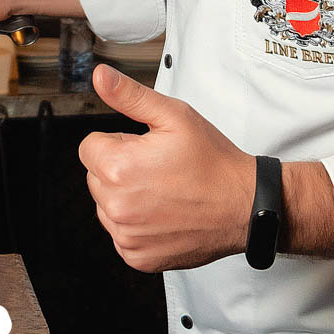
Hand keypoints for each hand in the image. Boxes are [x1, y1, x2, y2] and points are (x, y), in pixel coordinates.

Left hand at [78, 65, 255, 271]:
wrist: (244, 205)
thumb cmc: (213, 162)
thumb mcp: (174, 117)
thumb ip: (130, 96)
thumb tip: (100, 76)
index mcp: (118, 168)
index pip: (89, 147)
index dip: (118, 143)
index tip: (145, 148)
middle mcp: (117, 206)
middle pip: (95, 177)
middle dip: (119, 169)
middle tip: (158, 169)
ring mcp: (127, 236)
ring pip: (106, 207)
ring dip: (125, 198)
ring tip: (163, 192)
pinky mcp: (138, 257)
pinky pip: (121, 234)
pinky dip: (136, 226)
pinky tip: (163, 215)